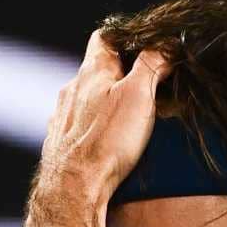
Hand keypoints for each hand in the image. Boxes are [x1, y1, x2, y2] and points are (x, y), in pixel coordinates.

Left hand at [29, 30, 170, 224]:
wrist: (73, 188)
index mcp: (92, 72)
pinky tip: (107, 142)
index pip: (106, 38)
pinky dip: (95, 128)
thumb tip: (165, 46)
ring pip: (87, 99)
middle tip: (147, 90)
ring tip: (130, 120)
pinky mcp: (60, 142)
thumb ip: (152, 65)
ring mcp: (62, 116)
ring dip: (107, 104)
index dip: (127, 39)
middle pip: (97, 70)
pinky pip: (79, 126)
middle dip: (121, 76)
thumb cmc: (106, 142)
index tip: (146, 49)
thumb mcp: (139, 95)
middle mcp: (72, 90)